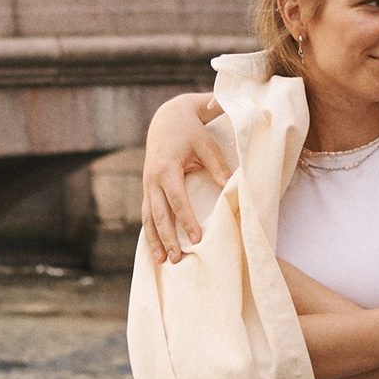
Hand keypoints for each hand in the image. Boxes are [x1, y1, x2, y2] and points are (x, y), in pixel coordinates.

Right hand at [140, 96, 234, 262]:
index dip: (187, 220)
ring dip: (154, 240)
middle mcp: (152, 179)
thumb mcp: (207, 144)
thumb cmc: (191, 130)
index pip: (177, 200)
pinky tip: (156, 248)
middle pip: (159, 214)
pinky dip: (150, 231)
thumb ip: (218, 167)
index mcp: (166, 168)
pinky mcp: (147, 187)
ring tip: (162, 261)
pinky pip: (147, 213)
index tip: (197, 239)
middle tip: (176, 259)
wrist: (167, 117)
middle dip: (167, 238)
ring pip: (148, 217)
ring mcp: (147, 184)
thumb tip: (232, 189)